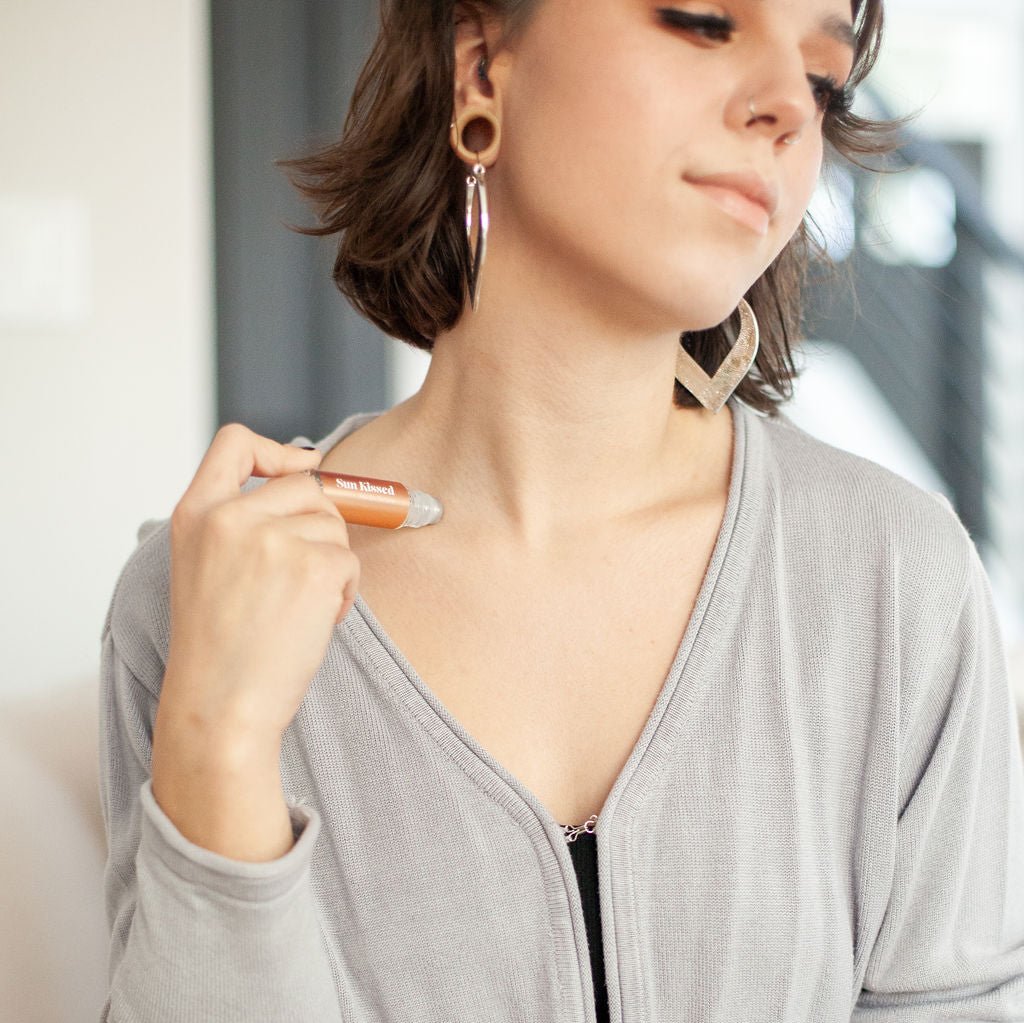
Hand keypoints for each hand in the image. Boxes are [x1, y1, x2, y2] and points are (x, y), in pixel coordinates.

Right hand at [159, 422, 359, 742]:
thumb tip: (312, 477)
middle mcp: (231, 517)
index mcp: (196, 513)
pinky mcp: (312, 566)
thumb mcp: (205, 566)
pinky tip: (315, 621)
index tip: (298, 471)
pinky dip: (344, 591)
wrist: (220, 706)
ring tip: (300, 606)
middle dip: (322, 524)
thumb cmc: (220, 647)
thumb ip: (241, 521)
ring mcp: (272, 539)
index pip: (234, 442)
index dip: (276, 451)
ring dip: (333, 564)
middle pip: (308, 485)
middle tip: (306, 574)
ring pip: (335, 525)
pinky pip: (350, 561)